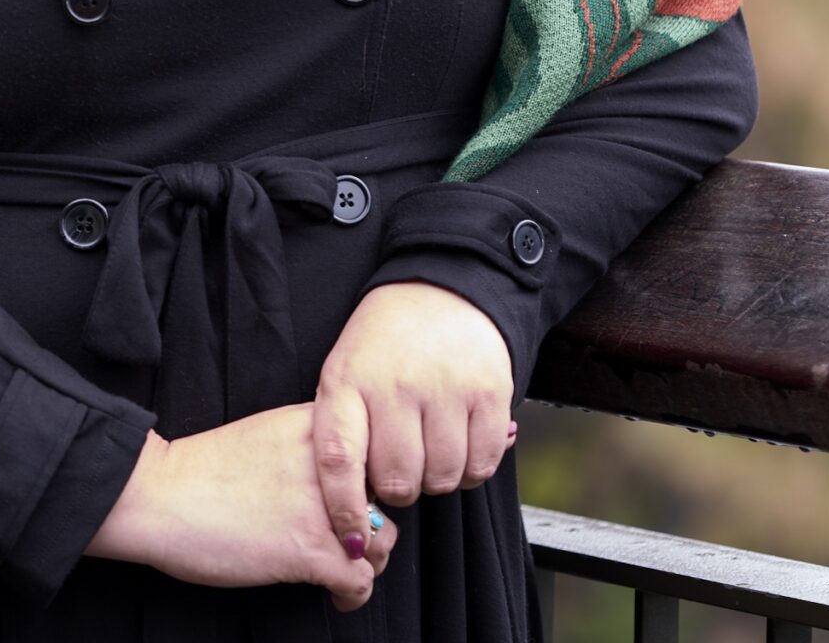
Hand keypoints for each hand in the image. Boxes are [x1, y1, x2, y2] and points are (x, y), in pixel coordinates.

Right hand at [85, 407, 377, 607]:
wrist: (156, 495)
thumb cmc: (198, 470)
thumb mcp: (266, 434)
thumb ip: (307, 450)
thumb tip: (335, 481)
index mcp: (318, 426)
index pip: (375, 453)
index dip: (367, 484)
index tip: (355, 504)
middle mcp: (330, 463)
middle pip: (384, 497)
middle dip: (371, 525)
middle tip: (352, 542)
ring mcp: (323, 507)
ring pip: (383, 540)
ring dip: (369, 561)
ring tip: (348, 570)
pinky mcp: (311, 550)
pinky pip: (361, 579)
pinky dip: (354, 594)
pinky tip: (338, 597)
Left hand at [312, 281, 515, 553]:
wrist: (441, 289)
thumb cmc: (384, 346)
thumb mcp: (346, 375)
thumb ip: (345, 434)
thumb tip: (355, 517)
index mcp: (347, 381)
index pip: (338, 460)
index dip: (344, 510)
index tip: (353, 538)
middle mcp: (395, 384)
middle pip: (399, 481)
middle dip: (399, 488)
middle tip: (400, 464)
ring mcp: (445, 387)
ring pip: (443, 478)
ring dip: (437, 477)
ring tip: (430, 446)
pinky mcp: (490, 391)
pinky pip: (483, 464)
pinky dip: (472, 467)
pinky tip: (460, 442)